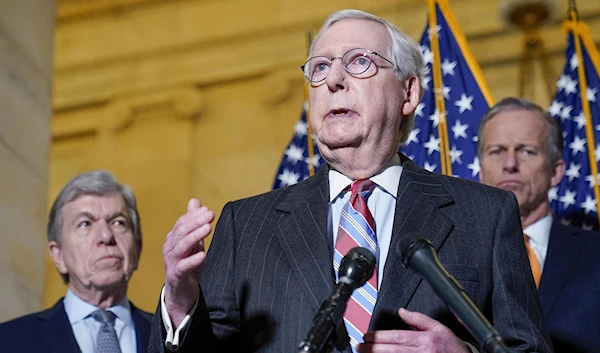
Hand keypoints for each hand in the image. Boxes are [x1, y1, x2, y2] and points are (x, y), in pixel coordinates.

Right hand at [163, 198, 214, 326]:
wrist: (181, 293)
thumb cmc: (187, 265)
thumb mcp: (192, 242)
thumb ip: (193, 223)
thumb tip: (195, 201)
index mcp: (173, 239)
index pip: (182, 223)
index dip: (194, 216)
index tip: (208, 210)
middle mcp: (170, 248)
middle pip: (181, 232)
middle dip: (195, 221)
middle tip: (210, 214)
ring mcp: (171, 262)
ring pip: (181, 246)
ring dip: (195, 236)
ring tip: (208, 228)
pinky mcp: (176, 276)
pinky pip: (183, 266)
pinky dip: (193, 260)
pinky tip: (203, 255)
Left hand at [357, 308, 469, 352]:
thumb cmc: (452, 348)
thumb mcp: (439, 328)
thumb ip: (419, 319)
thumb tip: (402, 311)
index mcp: (424, 340)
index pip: (396, 337)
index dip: (379, 337)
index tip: (367, 336)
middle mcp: (420, 352)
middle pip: (391, 350)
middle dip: (373, 348)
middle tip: (360, 346)